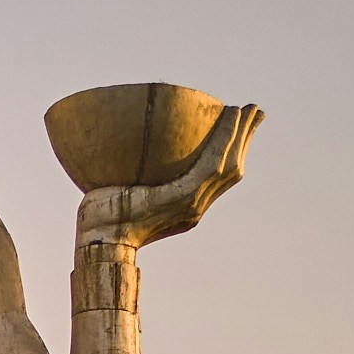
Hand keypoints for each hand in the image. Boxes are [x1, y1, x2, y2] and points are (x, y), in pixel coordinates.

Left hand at [80, 102, 261, 251]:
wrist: (99, 243)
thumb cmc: (98, 221)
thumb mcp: (117, 194)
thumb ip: (128, 178)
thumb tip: (117, 153)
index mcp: (184, 208)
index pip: (215, 177)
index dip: (231, 152)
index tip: (238, 128)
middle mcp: (194, 207)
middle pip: (231, 169)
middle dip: (245, 140)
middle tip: (255, 112)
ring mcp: (191, 203)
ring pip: (228, 164)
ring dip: (240, 135)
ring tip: (248, 110)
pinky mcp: (184, 197)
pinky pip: (211, 163)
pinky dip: (223, 138)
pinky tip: (227, 117)